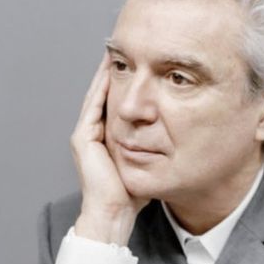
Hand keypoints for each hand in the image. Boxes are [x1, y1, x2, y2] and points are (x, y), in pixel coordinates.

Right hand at [70, 51, 148, 244]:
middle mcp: (92, 134)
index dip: (125, 82)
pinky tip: (111, 70)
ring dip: (106, 73)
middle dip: (114, 72)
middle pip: (103, 94)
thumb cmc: (133, 197)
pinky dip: (102, 87)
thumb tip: (179, 135)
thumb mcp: (149, 162)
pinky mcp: (83, 139)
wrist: (114, 216)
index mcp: (105, 138)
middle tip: (125, 48)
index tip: (139, 63)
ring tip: (116, 51)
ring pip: (97, 95)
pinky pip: (94, 105)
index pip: (114, 102)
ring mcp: (84, 136)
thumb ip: (156, 146)